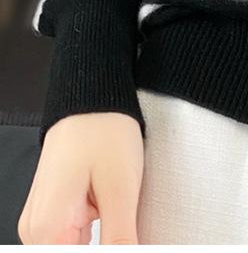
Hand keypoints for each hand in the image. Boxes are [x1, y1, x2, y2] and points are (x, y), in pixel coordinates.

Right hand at [18, 113, 143, 244]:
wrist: (93, 96)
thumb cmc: (104, 130)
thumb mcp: (121, 189)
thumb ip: (120, 241)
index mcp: (48, 229)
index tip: (125, 242)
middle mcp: (36, 230)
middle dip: (106, 246)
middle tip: (123, 222)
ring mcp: (42, 222)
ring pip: (73, 250)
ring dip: (100, 242)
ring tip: (115, 212)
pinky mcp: (52, 214)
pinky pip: (71, 239)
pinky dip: (94, 236)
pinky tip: (109, 215)